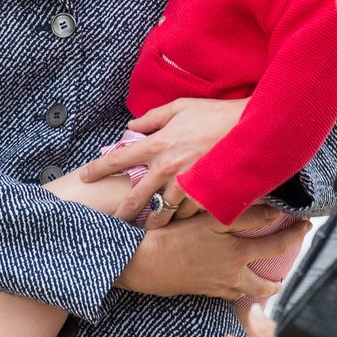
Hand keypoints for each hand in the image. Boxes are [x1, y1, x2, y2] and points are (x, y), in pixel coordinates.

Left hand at [81, 97, 248, 224]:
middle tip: (112, 223)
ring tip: (147, 229)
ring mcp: (185, 187)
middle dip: (121, 214)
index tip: (85, 176)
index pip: (118, 159)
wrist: (251, 130)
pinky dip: (183, 218)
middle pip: (134, 198)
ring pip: (162, 213)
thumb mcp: (179, 107)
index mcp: (157, 145)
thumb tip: (131, 127)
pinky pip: (188, 215)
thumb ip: (152, 118)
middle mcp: (166, 168)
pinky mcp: (204, 199)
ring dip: (154, 221)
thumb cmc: (215, 115)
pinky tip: (179, 224)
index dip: (98, 169)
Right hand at [115, 208, 309, 301]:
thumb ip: (242, 214)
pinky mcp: (203, 291)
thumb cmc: (175, 237)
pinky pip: (228, 294)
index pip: (277, 243)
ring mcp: (218, 286)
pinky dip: (237, 291)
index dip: (296, 234)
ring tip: (267, 283)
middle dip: (279, 281)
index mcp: (238, 254)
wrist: (144, 264)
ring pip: (247, 292)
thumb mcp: (209, 219)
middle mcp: (233, 274)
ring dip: (260, 289)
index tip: (308, 225)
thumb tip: (271, 209)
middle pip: (266, 284)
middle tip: (286, 275)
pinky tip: (234, 283)